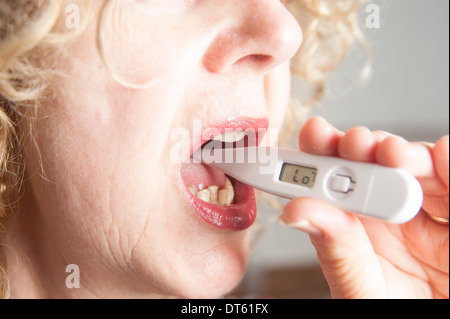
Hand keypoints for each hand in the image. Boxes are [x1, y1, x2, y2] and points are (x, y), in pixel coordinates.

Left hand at [280, 117, 448, 298]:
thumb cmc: (392, 309)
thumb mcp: (360, 287)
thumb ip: (334, 249)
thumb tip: (295, 209)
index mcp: (358, 228)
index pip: (336, 182)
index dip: (322, 153)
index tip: (313, 134)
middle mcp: (391, 215)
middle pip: (376, 164)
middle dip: (363, 146)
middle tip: (354, 142)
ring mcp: (430, 213)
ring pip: (420, 167)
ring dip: (406, 153)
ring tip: (393, 154)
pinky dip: (449, 161)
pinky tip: (442, 155)